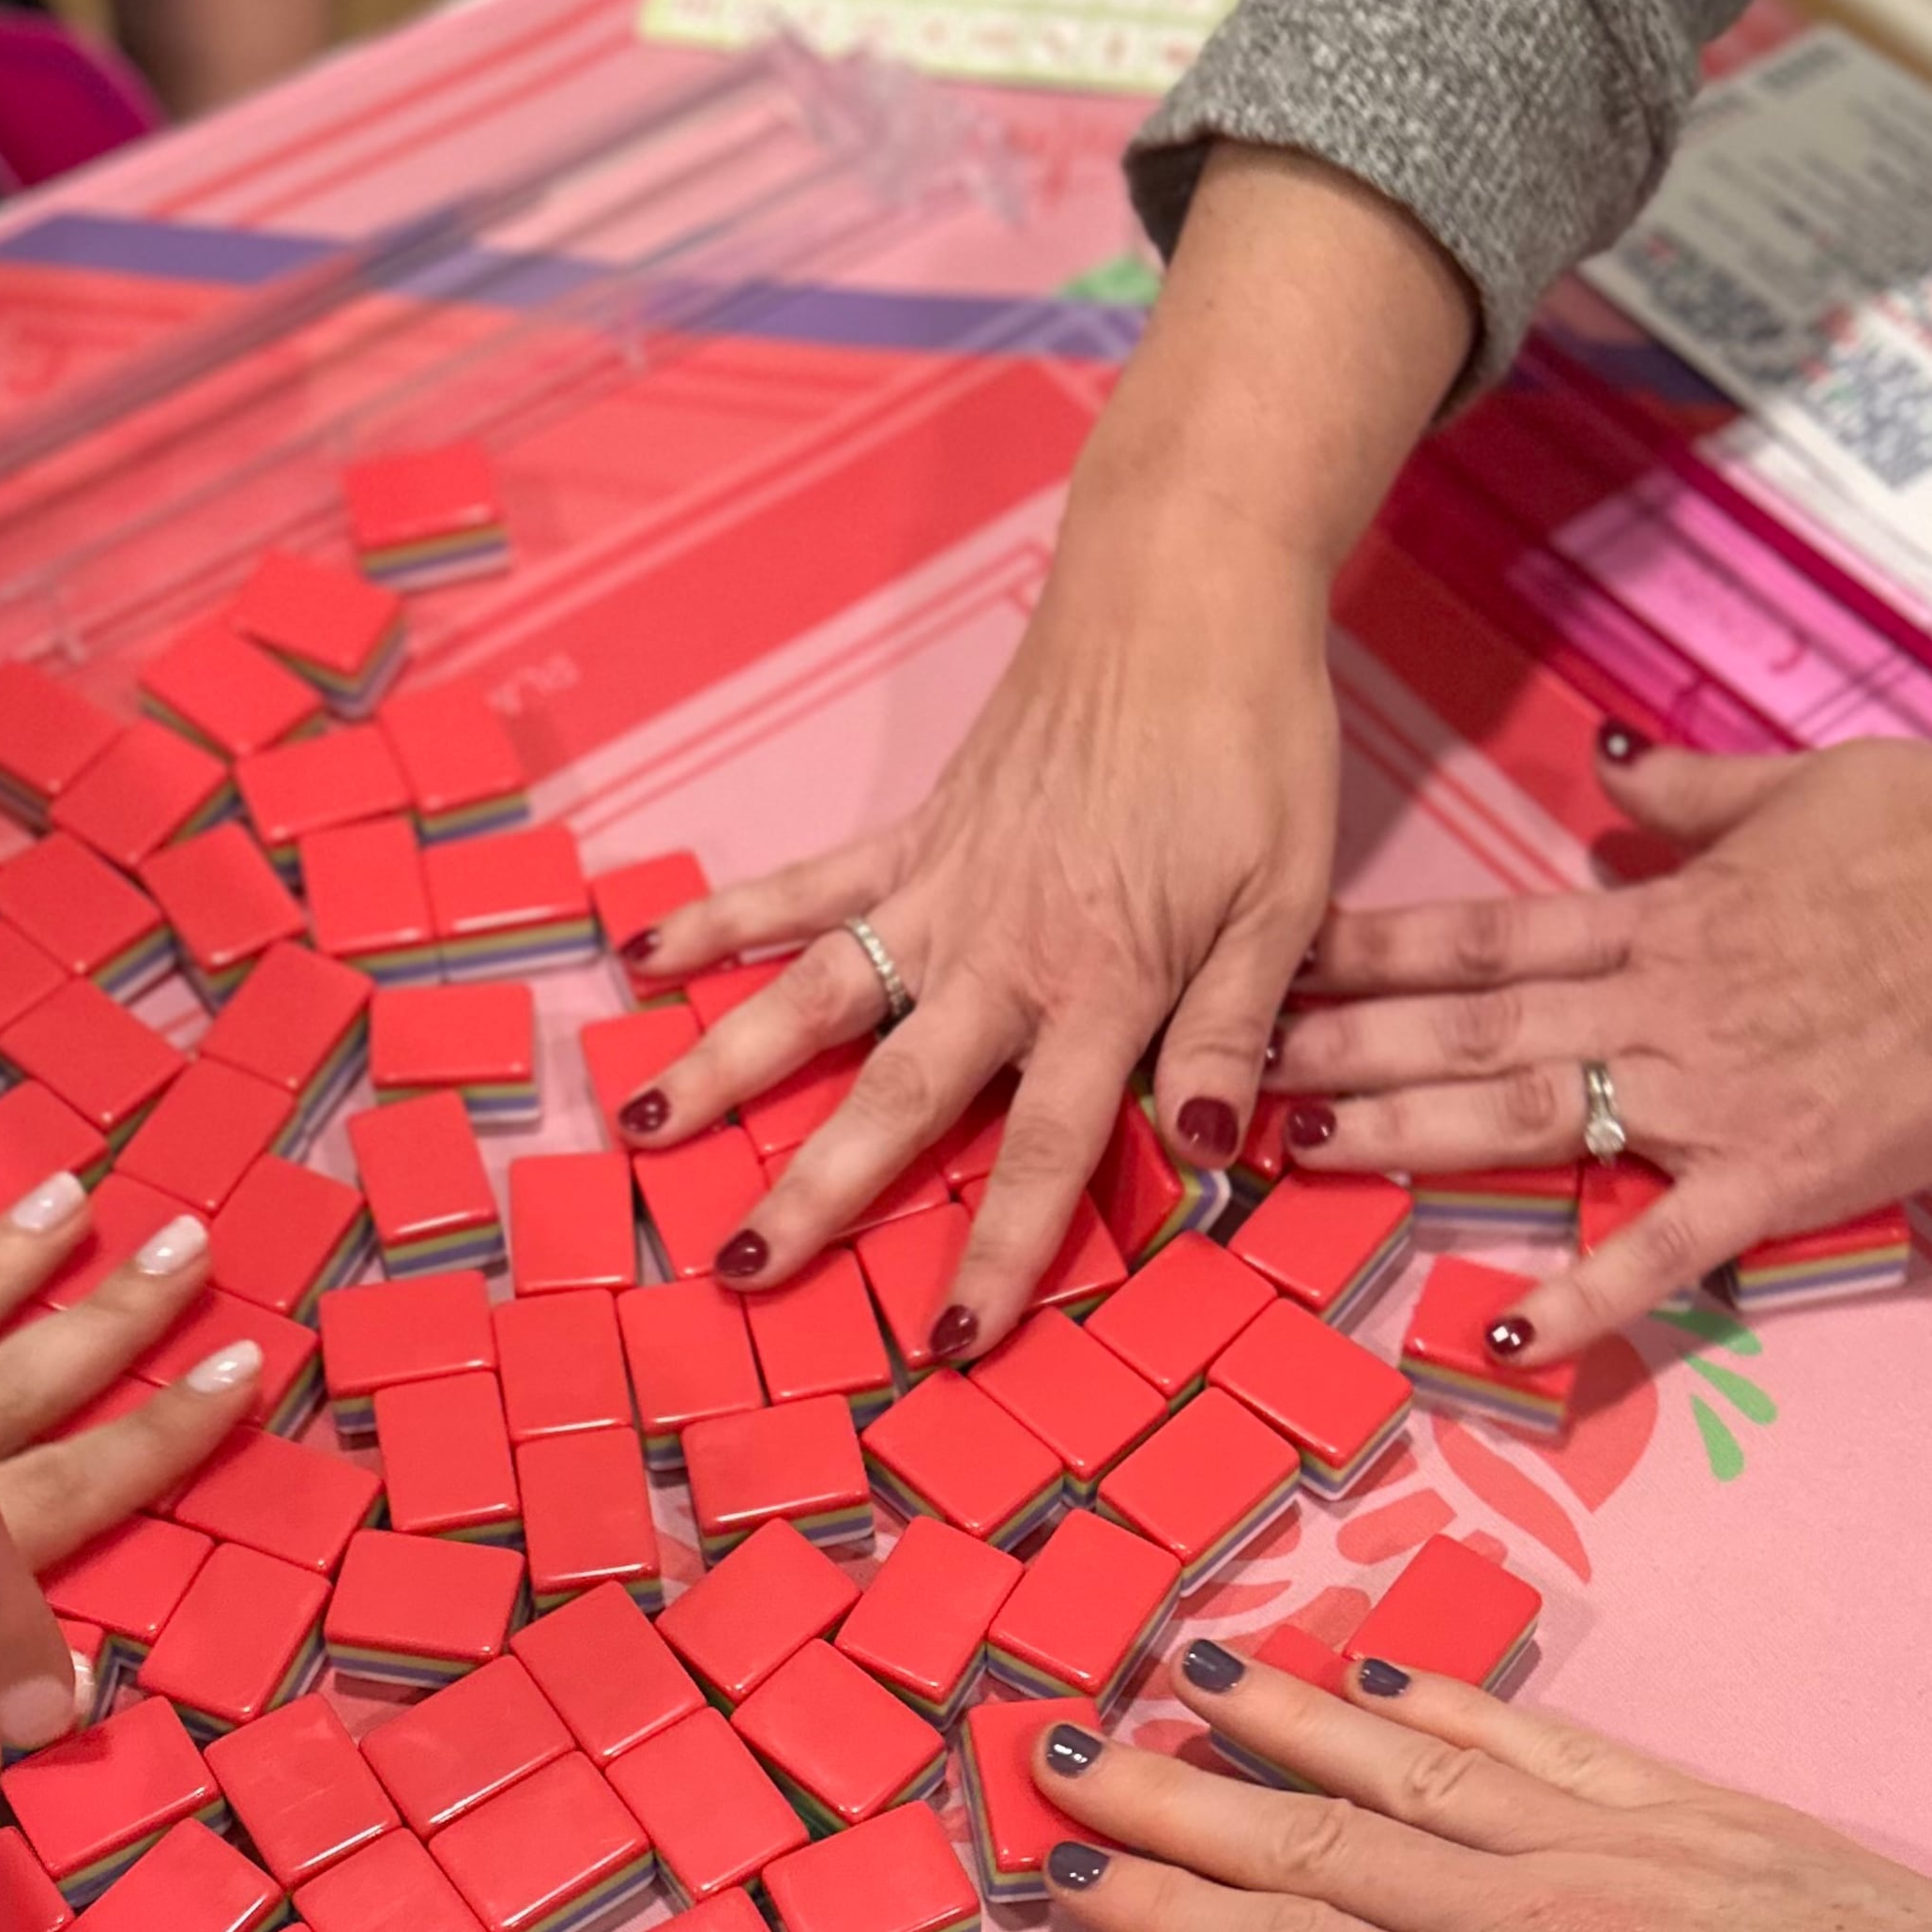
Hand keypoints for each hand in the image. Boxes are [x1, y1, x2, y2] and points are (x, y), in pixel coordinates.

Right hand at [619, 147, 1471, 1355]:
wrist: (1189, 592)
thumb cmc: (1255, 748)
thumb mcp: (1288, 900)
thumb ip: (1232, 1028)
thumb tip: (1205, 1152)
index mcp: (1106, 982)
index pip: (1046, 1146)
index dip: (998, 1249)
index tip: (950, 1339)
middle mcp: (1005, 948)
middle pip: (899, 1095)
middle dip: (818, 1192)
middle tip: (740, 1273)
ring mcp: (944, 885)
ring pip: (819, 995)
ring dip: (728, 1066)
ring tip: (645, 1133)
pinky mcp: (914, 828)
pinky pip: (805, 884)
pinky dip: (724, 916)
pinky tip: (644, 956)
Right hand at [1036, 1646, 1931, 1931]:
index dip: (1170, 1907)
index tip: (1063, 1869)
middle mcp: (1556, 1919)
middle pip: (1328, 1841)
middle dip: (1184, 1792)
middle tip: (1061, 1743)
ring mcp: (1636, 1857)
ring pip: (1422, 1773)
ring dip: (1296, 1721)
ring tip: (1188, 1672)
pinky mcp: (1718, 1829)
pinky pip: (1553, 1747)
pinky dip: (1457, 1709)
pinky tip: (1391, 1686)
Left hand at [1270, 710, 1931, 1351]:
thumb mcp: (1805, 782)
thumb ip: (1690, 795)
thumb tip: (1608, 774)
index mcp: (1662, 916)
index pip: (1480, 935)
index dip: (1364, 954)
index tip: (1268, 961)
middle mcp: (1659, 1004)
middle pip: (1467, 1025)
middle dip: (1336, 1049)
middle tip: (1221, 1071)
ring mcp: (1713, 1092)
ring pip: (1526, 1114)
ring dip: (1403, 1138)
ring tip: (1292, 1160)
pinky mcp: (1784, 1173)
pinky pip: (1665, 1246)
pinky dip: (1586, 1294)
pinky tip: (1500, 1331)